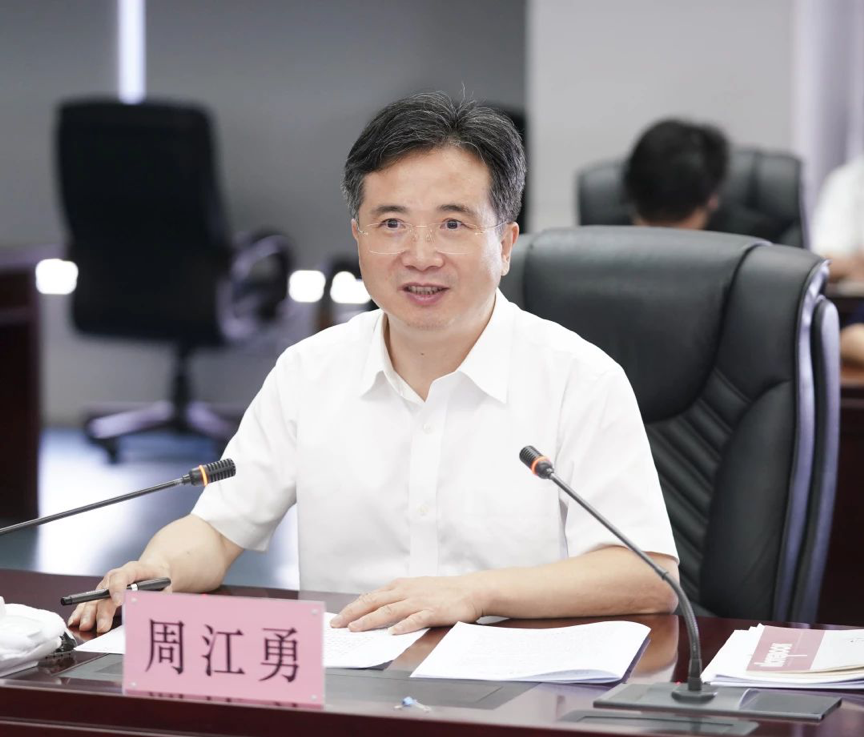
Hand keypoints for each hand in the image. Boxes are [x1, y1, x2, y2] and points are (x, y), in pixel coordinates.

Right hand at [67, 559, 171, 634]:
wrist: (153, 571)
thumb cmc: (158, 580)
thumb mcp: (163, 587)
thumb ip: (156, 598)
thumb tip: (148, 613)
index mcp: (133, 569)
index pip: (122, 576)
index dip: (118, 588)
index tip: (118, 602)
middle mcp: (115, 577)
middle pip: (105, 592)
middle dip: (103, 610)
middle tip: (102, 626)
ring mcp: (105, 586)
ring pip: (93, 598)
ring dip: (88, 613)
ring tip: (85, 626)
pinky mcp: (100, 596)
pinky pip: (88, 603)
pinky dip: (81, 613)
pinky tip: (75, 621)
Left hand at [329, 574, 485, 633]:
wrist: (470, 590)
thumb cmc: (442, 592)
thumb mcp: (416, 589)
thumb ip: (397, 597)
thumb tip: (375, 607)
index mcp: (400, 586)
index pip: (371, 596)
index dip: (353, 607)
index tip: (338, 618)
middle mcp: (406, 591)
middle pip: (374, 602)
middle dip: (353, 613)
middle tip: (337, 625)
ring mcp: (419, 601)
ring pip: (390, 610)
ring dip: (371, 619)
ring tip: (356, 628)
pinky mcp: (433, 611)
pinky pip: (415, 619)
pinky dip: (403, 626)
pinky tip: (392, 633)